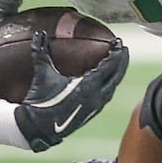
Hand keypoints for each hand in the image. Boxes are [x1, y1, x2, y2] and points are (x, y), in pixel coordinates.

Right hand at [14, 31, 128, 151]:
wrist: (37, 128)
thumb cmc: (40, 101)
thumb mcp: (43, 74)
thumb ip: (41, 52)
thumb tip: (39, 34)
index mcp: (88, 85)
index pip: (109, 66)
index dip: (116, 53)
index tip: (119, 42)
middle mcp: (95, 96)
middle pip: (116, 76)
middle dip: (122, 61)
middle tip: (124, 48)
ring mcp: (95, 106)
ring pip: (112, 87)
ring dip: (117, 74)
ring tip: (119, 62)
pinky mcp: (91, 113)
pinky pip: (106, 96)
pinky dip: (110, 85)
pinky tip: (108, 81)